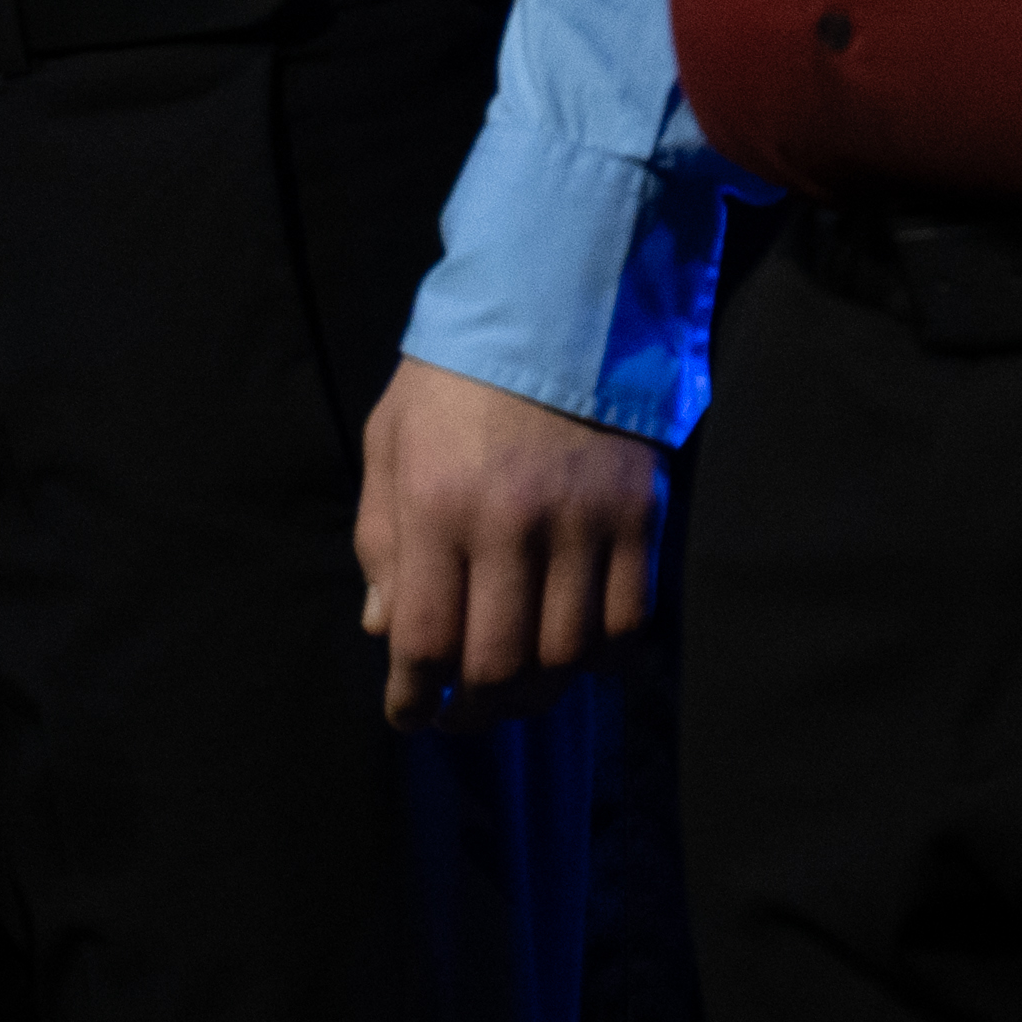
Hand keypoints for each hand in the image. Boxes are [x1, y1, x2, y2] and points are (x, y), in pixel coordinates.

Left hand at [352, 358, 661, 721]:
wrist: (551, 306)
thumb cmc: (452, 378)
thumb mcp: (390, 442)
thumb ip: (382, 539)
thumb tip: (385, 632)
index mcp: (437, 503)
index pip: (427, 638)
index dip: (415, 697)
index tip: (409, 716)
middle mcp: (512, 522)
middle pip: (499, 662)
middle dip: (474, 709)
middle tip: (461, 716)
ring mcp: (584, 524)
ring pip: (568, 657)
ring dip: (537, 694)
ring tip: (514, 694)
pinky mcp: (638, 519)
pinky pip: (628, 622)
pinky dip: (602, 659)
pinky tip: (574, 657)